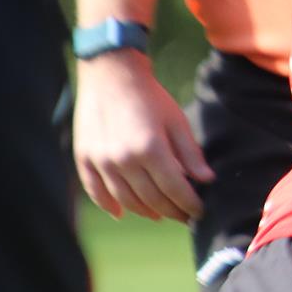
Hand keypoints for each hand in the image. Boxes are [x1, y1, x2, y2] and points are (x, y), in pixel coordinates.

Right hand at [73, 49, 212, 221]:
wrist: (111, 75)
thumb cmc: (150, 97)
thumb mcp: (177, 121)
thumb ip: (190, 153)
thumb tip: (206, 180)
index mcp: (150, 149)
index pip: (174, 189)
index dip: (189, 204)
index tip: (199, 212)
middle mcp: (123, 160)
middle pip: (151, 198)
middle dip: (171, 211)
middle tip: (184, 216)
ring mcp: (100, 161)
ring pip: (125, 200)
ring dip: (145, 211)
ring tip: (160, 215)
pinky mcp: (85, 159)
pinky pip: (96, 191)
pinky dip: (109, 205)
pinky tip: (122, 212)